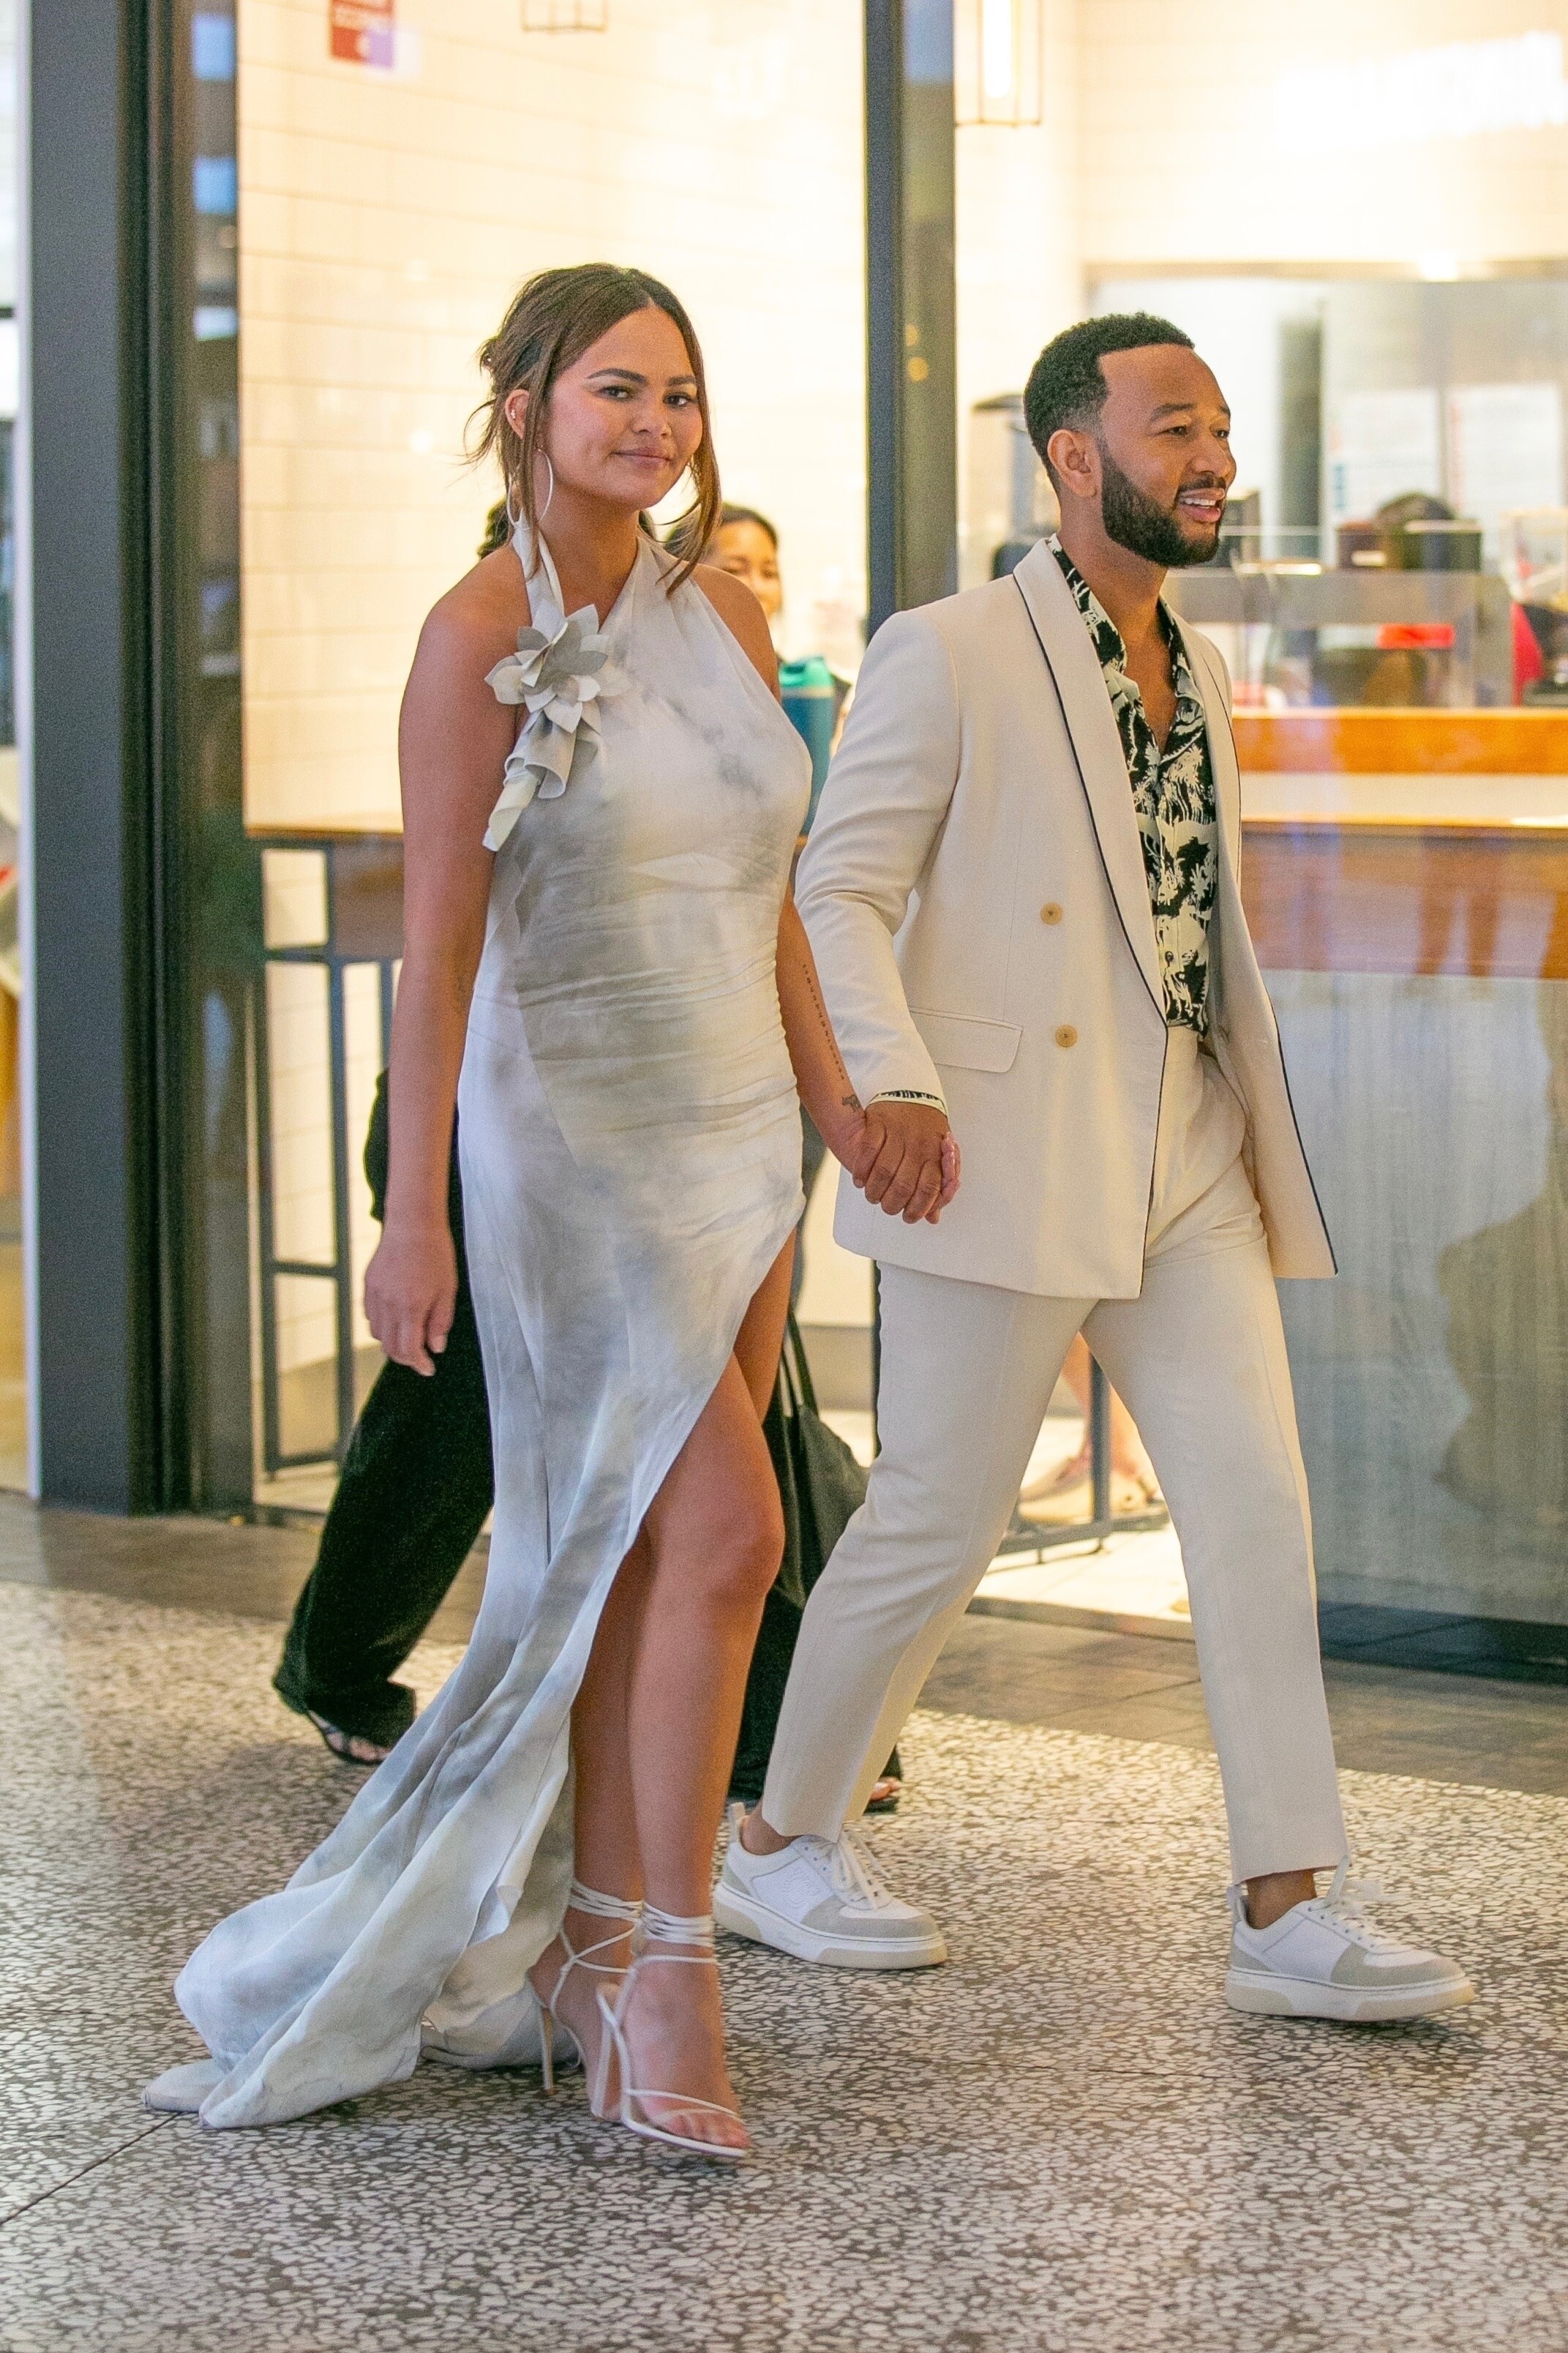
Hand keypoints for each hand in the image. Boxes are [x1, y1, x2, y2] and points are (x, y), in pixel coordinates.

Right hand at [364, 1219, 457, 1374]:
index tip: (429, 1369)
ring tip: (408, 1339)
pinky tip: (395, 1320)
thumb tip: (436, 1347)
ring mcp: (375, 1294)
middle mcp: (388, 1304)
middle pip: (390, 1347)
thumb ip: (440, 1321)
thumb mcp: (448, 1289)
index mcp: (410, 1308)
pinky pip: (370, 1315)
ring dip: (392, 1343)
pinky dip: (381, 1325)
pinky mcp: (368, 1284)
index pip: (409, 1350)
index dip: (419, 1364)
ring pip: (377, 1333)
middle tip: (421, 1357)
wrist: (413, 1223)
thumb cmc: (436, 1253)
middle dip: (406, 1357)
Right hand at [844, 1100, 958, 1224]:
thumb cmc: (925, 1129)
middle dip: (892, 1204)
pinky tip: (860, 1180)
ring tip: (872, 1196)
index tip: (909, 1217)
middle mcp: (918, 1145)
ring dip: (874, 1191)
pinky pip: (868, 1151)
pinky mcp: (879, 1124)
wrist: (911, 1093)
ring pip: (883, 1172)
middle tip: (887, 1207)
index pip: (929, 1189)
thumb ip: (936, 1187)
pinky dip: (861, 1170)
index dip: (918, 1209)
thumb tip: (933, 1216)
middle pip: (904, 1185)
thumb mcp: (937, 1155)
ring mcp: (898, 1134)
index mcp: (935, 1155)